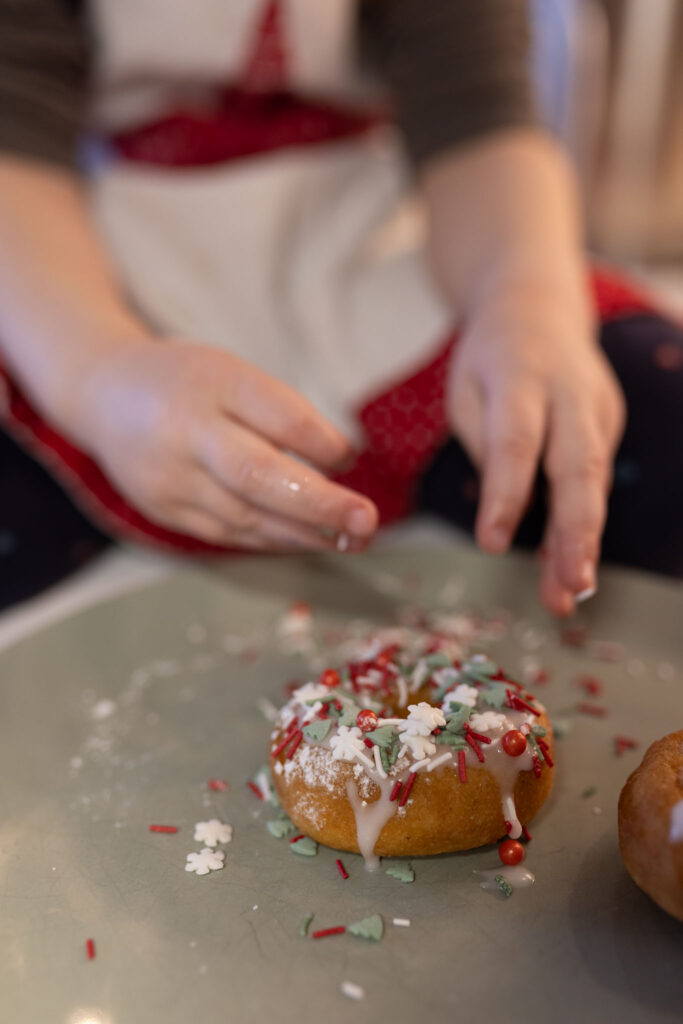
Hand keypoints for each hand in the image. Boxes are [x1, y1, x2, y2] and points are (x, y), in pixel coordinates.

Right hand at [79, 339, 377, 549]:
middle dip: (319, 504)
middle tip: (366, 521)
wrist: (103, 396)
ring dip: (305, 533)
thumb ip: (283, 413)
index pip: (278, 417)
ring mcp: (170, 480)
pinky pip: (228, 534)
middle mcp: (186, 435)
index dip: (323, 444)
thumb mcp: (234, 373)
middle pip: (257, 476)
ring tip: (353, 539)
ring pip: (246, 517)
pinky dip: (273, 540)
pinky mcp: (164, 512)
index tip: (351, 458)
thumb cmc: (186, 381)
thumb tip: (344, 461)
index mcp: (211, 384)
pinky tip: (308, 540)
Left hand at [448, 274, 624, 615]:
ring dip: (581, 542)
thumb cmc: (491, 358)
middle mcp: (569, 393)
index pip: (516, 441)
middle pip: (578, 466)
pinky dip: (580, 526)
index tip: (492, 544)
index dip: (507, 494)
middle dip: (575, 531)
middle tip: (570, 585)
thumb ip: (484, 444)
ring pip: (593, 482)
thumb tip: (508, 511)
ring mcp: (597, 408)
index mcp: (520, 377)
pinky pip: (593, 482)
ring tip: (566, 595)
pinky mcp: (609, 424)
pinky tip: (567, 568)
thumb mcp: (465, 388)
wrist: (538, 307)